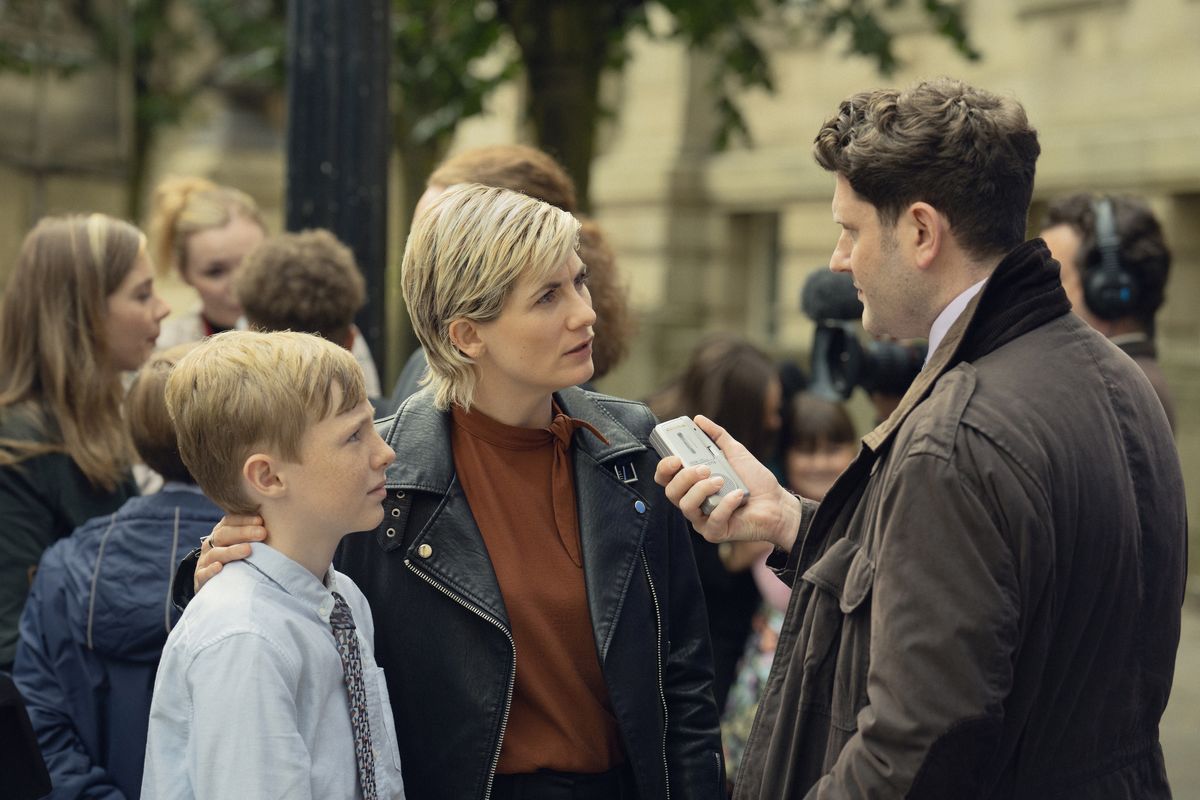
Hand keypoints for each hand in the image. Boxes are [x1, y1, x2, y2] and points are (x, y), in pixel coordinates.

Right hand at [194, 515, 266, 592]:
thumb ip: (254, 534)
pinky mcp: (201, 578)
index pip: (229, 521)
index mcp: (221, 533)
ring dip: (232, 551)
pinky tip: (219, 567)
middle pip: (224, 535)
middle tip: (262, 533)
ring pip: (216, 553)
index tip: (261, 521)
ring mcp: (205, 561)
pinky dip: (211, 570)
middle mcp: (211, 544)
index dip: (244, 520)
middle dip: (244, 532)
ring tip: (248, 550)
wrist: (219, 587)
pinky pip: (204, 574)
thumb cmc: (238, 561)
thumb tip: (276, 522)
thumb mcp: (243, 545)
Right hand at [654, 415, 800, 552]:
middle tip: (705, 468)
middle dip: (684, 478)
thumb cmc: (755, 481)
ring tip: (722, 481)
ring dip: (702, 490)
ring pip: (686, 506)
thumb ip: (717, 436)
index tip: (675, 458)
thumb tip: (699, 419)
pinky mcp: (714, 532)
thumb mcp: (735, 452)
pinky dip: (725, 504)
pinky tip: (738, 495)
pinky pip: (711, 520)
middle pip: (671, 492)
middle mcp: (693, 501)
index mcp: (692, 484)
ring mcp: (702, 519)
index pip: (665, 478)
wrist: (777, 503)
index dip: (664, 468)